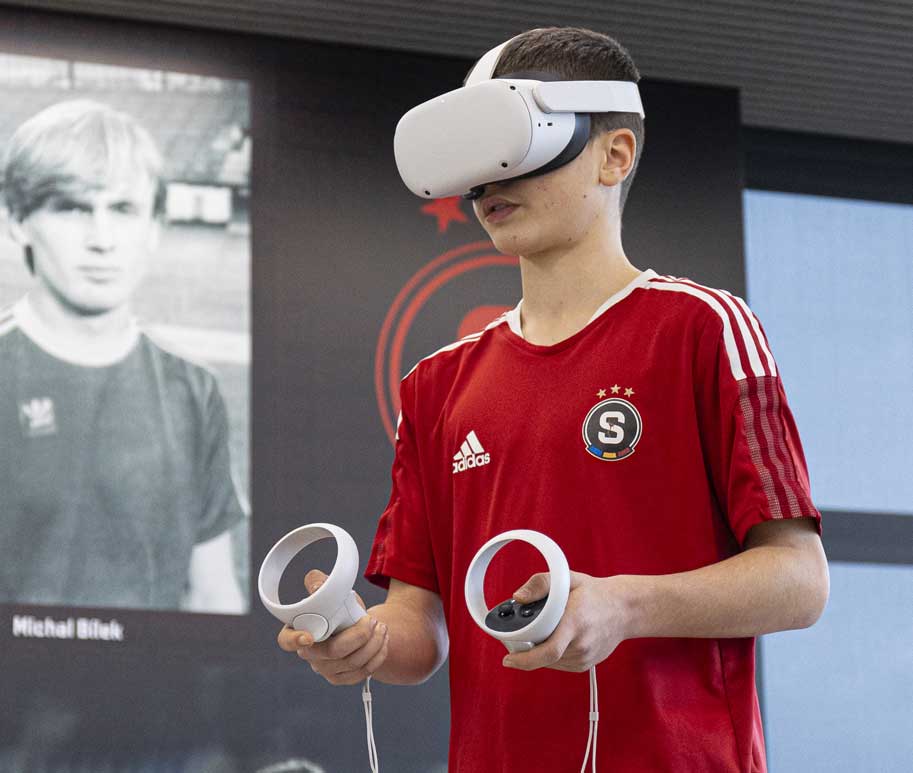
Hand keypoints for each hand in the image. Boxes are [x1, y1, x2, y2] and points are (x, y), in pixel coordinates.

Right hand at [277, 569, 388, 684]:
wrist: (355, 624)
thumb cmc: (338, 607)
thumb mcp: (330, 591)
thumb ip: (319, 583)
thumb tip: (316, 586)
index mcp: (298, 631)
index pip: (287, 641)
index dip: (295, 641)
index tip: (309, 638)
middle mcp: (308, 654)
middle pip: (332, 652)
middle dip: (358, 636)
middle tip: (372, 620)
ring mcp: (324, 669)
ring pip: (351, 663)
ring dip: (373, 644)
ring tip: (381, 627)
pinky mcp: (342, 678)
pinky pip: (362, 673)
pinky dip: (377, 656)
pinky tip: (382, 640)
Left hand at [502, 571, 630, 672]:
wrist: (625, 609)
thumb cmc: (594, 593)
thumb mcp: (568, 579)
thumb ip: (541, 584)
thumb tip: (518, 597)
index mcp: (575, 623)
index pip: (548, 651)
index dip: (525, 660)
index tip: (507, 659)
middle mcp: (581, 644)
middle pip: (544, 657)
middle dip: (526, 652)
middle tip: (516, 641)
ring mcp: (585, 657)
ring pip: (550, 663)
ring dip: (539, 653)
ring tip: (542, 633)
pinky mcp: (586, 664)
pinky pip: (559, 664)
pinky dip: (550, 656)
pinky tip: (554, 639)